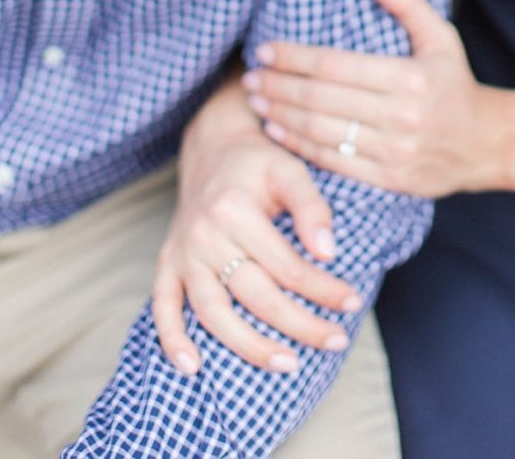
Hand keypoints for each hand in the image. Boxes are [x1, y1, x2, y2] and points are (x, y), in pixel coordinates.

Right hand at [154, 91, 362, 376]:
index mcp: (233, 210)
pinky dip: (171, 338)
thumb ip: (312, 208)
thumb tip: (328, 253)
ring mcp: (182, 253)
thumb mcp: (290, 171)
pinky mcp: (167, 263)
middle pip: (254, 294)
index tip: (352, 303)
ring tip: (287, 364)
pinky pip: (162, 305)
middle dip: (300, 324)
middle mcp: (203, 234)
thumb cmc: (257, 164)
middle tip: (336, 341)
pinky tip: (191, 366)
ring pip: (212, 310)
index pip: (286, 266)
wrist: (212, 148)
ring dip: (248, 344)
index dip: (323, 290)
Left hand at [246, 0, 500, 197]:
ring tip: (254, 99)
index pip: (334, 65)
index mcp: (410, 79)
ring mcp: (395, 152)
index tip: (264, 50)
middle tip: (249, 76)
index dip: (293, 57)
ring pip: (321, 132)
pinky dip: (298, 145)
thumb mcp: (440, 36)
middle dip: (277, 85)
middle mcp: (402, 117)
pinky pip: (333, 161)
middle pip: (320, 99)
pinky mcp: (390, 179)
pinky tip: (275, 129)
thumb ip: (405, 1)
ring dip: (280, 114)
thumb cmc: (454, 83)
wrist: (487, 144)